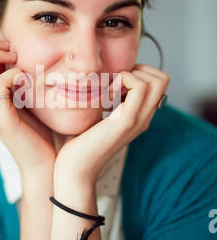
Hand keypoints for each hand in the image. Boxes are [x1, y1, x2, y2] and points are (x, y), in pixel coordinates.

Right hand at [0, 37, 56, 180]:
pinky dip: (14, 74)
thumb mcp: (27, 100)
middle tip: (11, 49)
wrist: (45, 163)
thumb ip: (20, 82)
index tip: (11, 46)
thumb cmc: (40, 133)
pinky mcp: (2, 118)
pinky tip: (28, 80)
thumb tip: (24, 58)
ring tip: (16, 59)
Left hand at [53, 63, 170, 185]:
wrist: (75, 169)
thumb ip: (107, 102)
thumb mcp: (97, 117)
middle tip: (115, 81)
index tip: (116, 80)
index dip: (140, 72)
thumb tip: (104, 81)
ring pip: (158, 81)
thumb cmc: (79, 143)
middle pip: (163, 79)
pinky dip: (124, 79)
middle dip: (140, 69)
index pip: (158, 83)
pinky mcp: (127, 121)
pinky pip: (140, 87)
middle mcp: (144, 117)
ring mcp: (138, 119)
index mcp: (139, 116)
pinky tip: (107, 93)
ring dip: (133, 73)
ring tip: (111, 87)